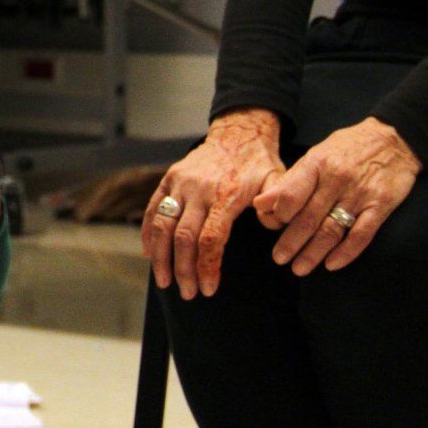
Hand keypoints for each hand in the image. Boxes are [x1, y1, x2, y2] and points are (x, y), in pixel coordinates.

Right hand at [142, 108, 283, 299]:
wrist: (237, 134)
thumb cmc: (259, 164)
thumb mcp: (279, 180)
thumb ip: (279, 203)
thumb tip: (272, 223)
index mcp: (225, 194)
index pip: (210, 237)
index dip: (206, 266)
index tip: (208, 288)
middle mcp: (198, 189)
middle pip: (183, 237)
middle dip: (183, 269)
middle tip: (187, 293)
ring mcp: (180, 183)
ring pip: (162, 225)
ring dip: (161, 257)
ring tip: (165, 281)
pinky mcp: (169, 179)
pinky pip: (152, 209)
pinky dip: (148, 233)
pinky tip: (149, 254)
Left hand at [253, 117, 418, 274]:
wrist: (393, 138)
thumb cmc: (347, 147)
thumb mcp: (317, 154)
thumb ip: (291, 180)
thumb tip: (261, 203)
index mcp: (317, 163)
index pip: (291, 194)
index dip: (279, 215)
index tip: (272, 226)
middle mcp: (337, 179)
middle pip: (309, 217)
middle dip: (291, 242)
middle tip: (279, 259)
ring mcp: (360, 193)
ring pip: (332, 229)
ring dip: (313, 253)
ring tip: (299, 268)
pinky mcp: (381, 205)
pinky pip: (362, 234)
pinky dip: (346, 252)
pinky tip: (332, 264)